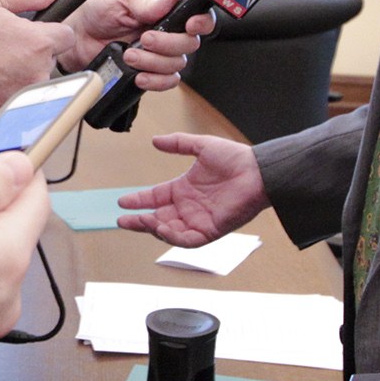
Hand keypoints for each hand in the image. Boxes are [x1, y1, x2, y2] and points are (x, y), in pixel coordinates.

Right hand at [0, 0, 75, 127]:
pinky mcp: (12, 113)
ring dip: (20, 72)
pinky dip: (5, 90)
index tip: (36, 31)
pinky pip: (18, 98)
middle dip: (32, 52)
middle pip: (50, 59)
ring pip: (34, 79)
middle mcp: (37, 73)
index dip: (50, 30)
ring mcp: (25, 96)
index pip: (66, 35)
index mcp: (37, 43)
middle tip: (2, 46)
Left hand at [64, 0, 212, 91]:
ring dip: (154, 62)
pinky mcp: (149, 72)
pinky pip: (166, 82)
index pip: (197, 15)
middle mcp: (167, 31)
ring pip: (176, 65)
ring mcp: (159, 54)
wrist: (77, 36)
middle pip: (189, 43)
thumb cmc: (98, 11)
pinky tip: (139, 76)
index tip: (190, 25)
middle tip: (144, 39)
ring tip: (130, 55)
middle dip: (168, 44)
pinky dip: (155, 81)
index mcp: (165, 9)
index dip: (201, 22)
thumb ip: (145, 1)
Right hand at [115, 133, 268, 244]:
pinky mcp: (210, 231)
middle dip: (139, 221)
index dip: (139, 200)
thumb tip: (155, 140)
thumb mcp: (202, 146)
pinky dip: (173, 237)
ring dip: (153, 228)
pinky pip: (187, 240)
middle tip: (122, 220)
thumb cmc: (236, 159)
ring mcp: (199, 220)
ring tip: (140, 220)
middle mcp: (190, 207)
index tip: (123, 202)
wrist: (257, 171)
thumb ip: (178, 143)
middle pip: (158, 218)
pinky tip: (161, 227)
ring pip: (169, 231)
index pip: (156, 198)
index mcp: (185, 189)